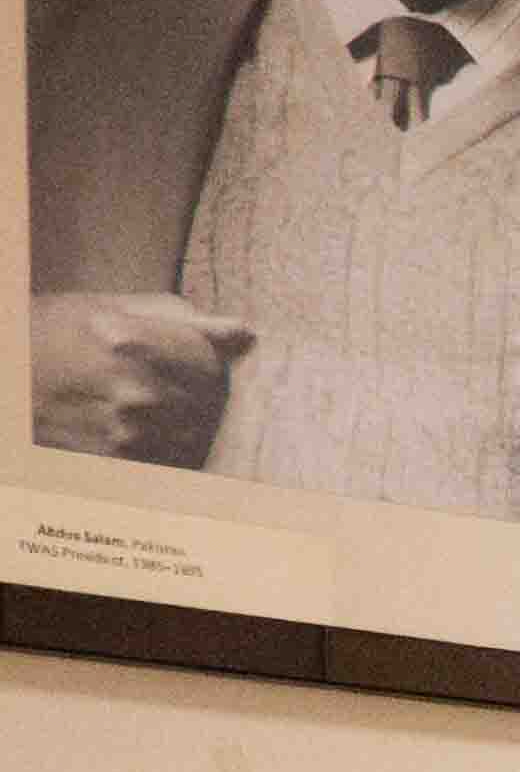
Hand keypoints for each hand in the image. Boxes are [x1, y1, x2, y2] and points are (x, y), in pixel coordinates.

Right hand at [32, 292, 250, 461]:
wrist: (6, 378)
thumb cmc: (54, 333)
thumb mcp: (110, 309)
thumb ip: (182, 319)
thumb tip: (243, 333)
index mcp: (134, 341)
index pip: (215, 365)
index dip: (210, 366)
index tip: (194, 364)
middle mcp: (134, 389)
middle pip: (211, 404)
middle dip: (200, 396)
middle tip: (165, 387)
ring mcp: (126, 431)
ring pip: (195, 436)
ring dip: (185, 425)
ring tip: (146, 408)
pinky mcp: (117, 462)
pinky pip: (171, 461)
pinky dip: (166, 449)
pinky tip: (138, 430)